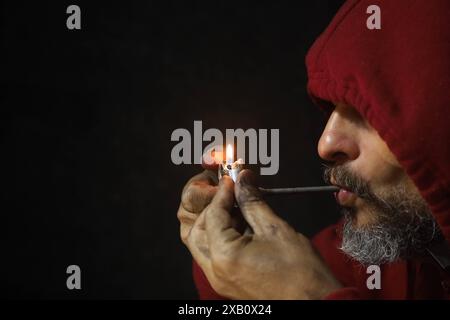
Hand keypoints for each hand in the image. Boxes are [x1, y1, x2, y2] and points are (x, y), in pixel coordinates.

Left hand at [179, 169, 341, 299]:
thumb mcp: (276, 229)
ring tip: (237, 209)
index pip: (213, 214)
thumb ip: (253, 202)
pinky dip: (221, 237)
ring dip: (214, 223)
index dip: (223, 193)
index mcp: (225, 256)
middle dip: (211, 208)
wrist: (315, 302)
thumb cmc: (301, 274)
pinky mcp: (229, 283)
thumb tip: (243, 181)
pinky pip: (214, 256)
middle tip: (230, 193)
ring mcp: (221, 279)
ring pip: (202, 244)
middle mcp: (216, 271)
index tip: (233, 179)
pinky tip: (241, 226)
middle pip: (197, 230)